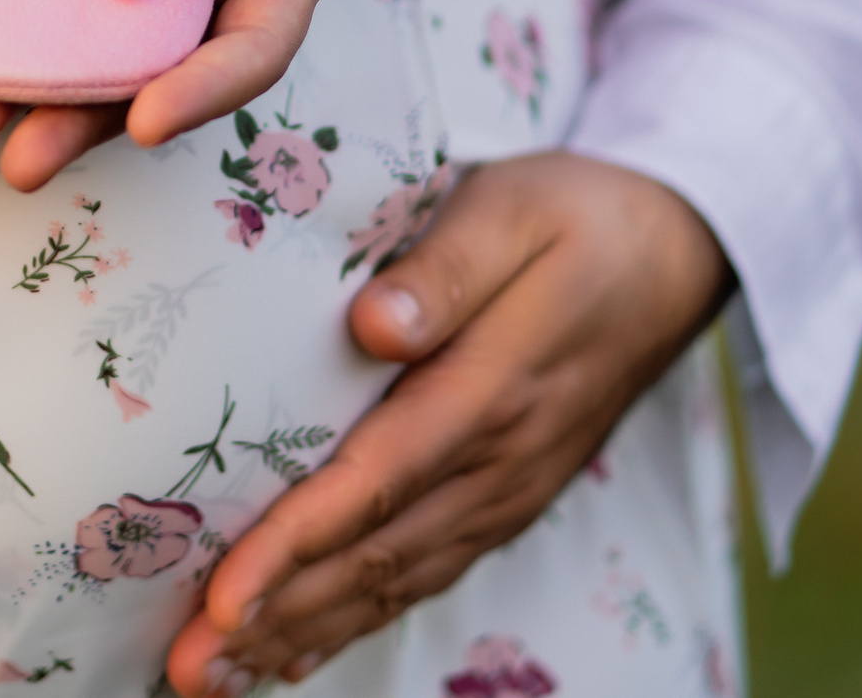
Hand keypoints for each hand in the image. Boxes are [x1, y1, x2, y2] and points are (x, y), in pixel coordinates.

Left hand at [163, 152, 731, 694]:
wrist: (674, 254)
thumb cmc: (577, 218)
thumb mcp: (515, 210)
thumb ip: (448, 267)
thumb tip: (375, 325)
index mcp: (492, 389)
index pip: (378, 483)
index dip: (297, 546)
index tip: (226, 596)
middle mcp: (499, 463)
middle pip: (375, 557)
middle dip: (275, 618)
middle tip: (187, 666)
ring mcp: (506, 492)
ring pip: (394, 582)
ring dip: (303, 633)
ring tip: (214, 676)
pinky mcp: (505, 500)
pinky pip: (423, 576)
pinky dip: (356, 620)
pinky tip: (295, 651)